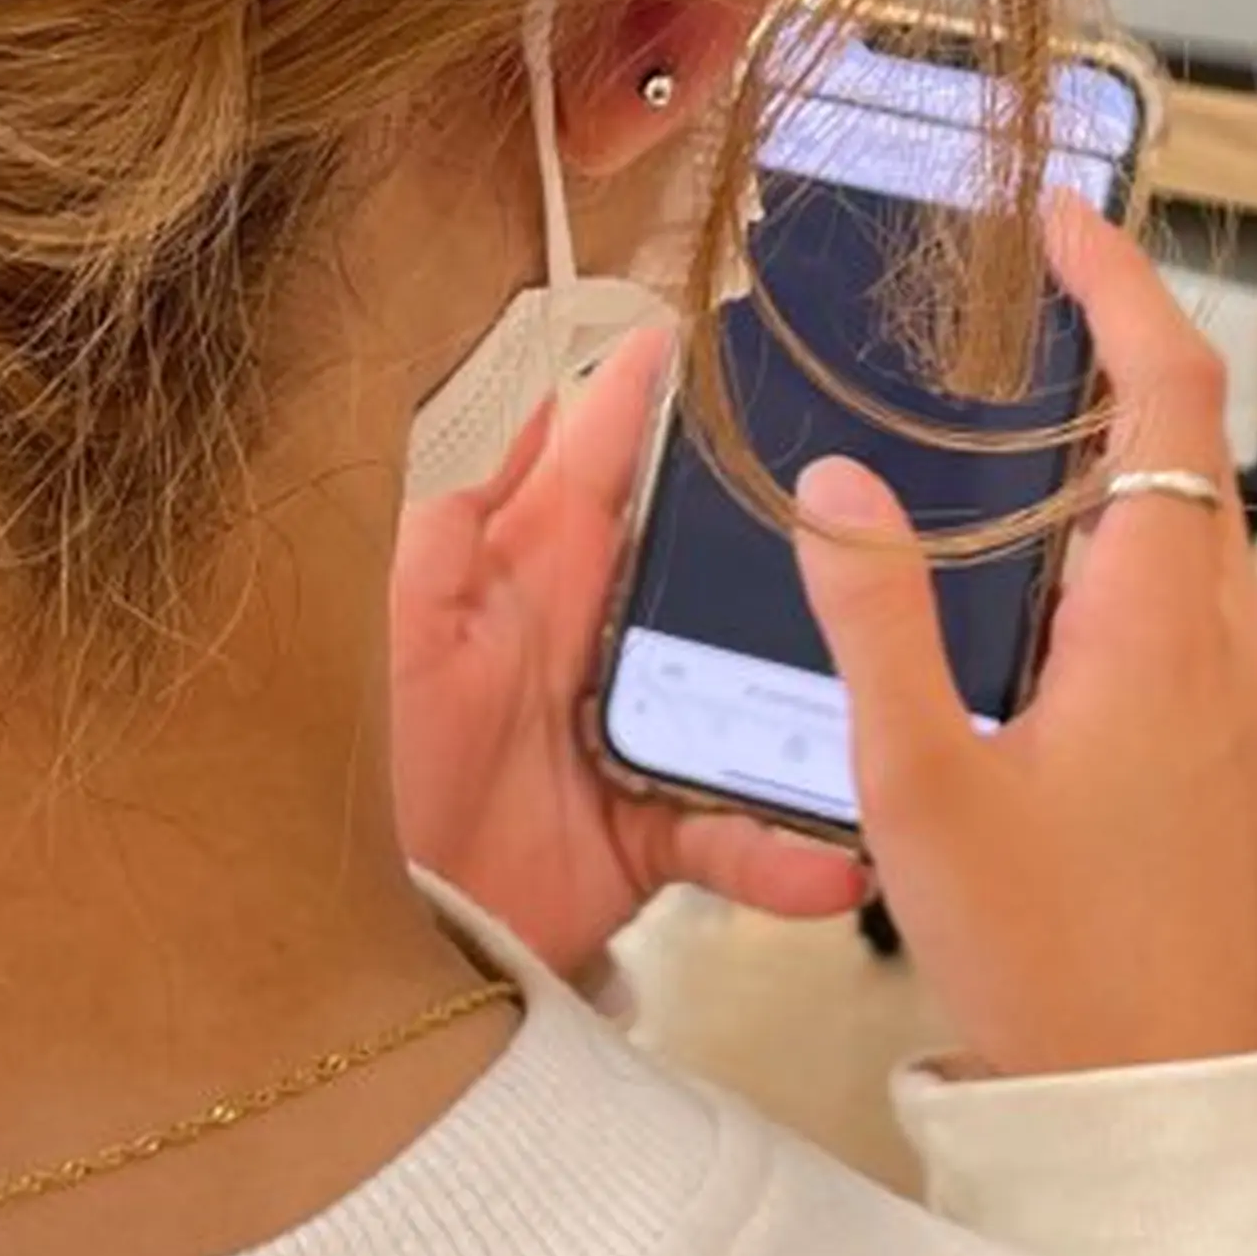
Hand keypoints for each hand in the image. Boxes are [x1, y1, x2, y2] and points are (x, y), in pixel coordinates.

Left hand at [391, 317, 869, 979]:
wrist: (369, 925)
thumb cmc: (364, 768)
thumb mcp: (395, 626)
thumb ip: (454, 530)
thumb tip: (528, 427)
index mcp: (527, 579)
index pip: (596, 465)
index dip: (645, 400)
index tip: (706, 330)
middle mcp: (594, 643)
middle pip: (704, 569)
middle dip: (781, 532)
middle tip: (871, 488)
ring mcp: (631, 736)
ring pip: (752, 700)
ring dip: (821, 704)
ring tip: (892, 688)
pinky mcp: (649, 833)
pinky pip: (735, 836)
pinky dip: (784, 855)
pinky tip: (832, 866)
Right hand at [791, 189, 1256, 1077]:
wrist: (1167, 1114)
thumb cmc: (1057, 967)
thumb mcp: (921, 787)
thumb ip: (874, 622)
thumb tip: (839, 483)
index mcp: (1168, 624)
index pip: (1174, 397)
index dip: (1126, 290)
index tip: (1070, 219)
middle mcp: (1234, 644)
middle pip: (1193, 449)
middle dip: (1113, 357)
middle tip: (1014, 304)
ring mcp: (1248, 702)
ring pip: (1194, 528)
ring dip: (1114, 456)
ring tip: (1004, 424)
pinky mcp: (1236, 754)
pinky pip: (1189, 601)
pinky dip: (1121, 543)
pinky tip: (1030, 580)